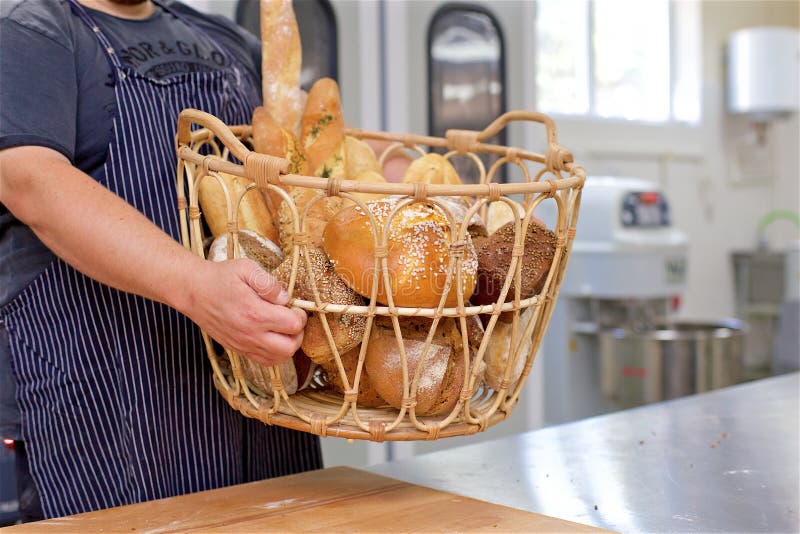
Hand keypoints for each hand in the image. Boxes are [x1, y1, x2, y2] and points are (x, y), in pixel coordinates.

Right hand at [181, 258, 306, 366]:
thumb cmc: (220, 277)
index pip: (293, 325)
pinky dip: (274, 352)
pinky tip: (272, 336)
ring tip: (283, 328)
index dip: (300, 315)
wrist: (193, 291)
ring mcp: (243, 344)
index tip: (295, 306)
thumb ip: (269, 283)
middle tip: (292, 318)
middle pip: (290, 347)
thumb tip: (286, 298)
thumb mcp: (246, 268)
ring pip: (279, 358)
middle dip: (298, 333)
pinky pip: (264, 361)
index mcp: (254, 313)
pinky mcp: (237, 349)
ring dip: (288, 344)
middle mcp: (250, 334)